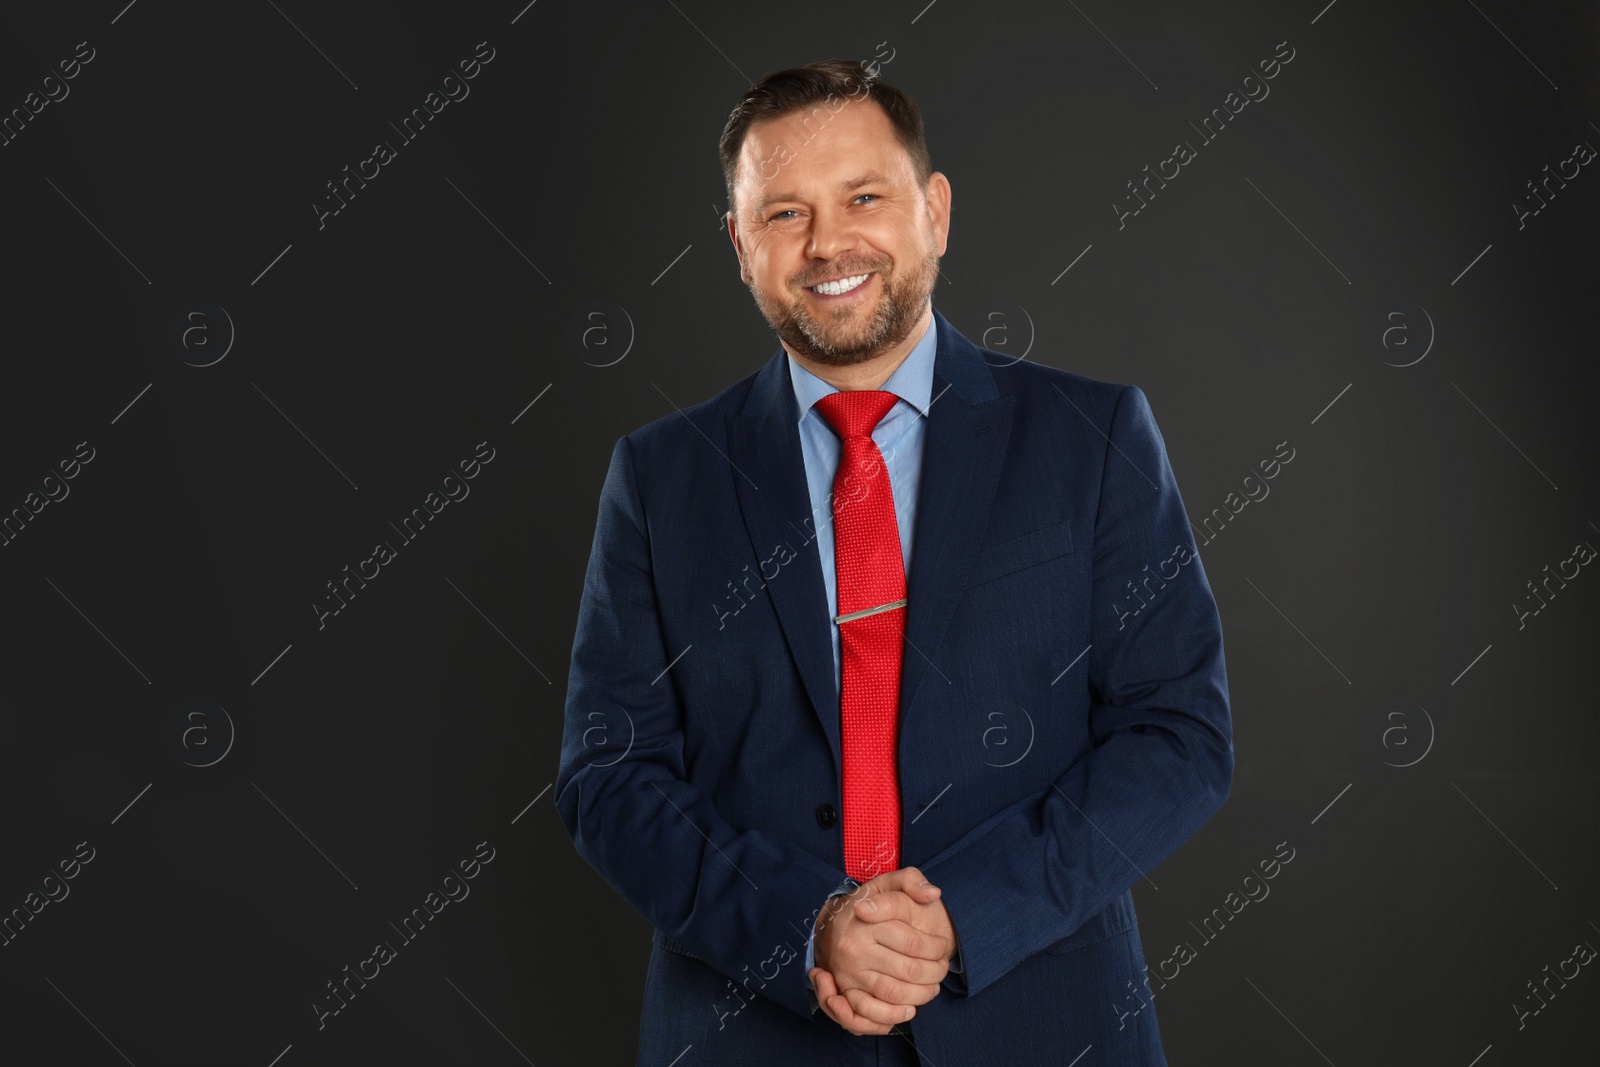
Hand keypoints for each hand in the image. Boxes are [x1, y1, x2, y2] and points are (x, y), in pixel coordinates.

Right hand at [809, 866, 956, 1035]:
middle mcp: (854, 949)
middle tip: (942, 968)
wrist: (834, 924)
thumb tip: (933, 894)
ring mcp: (848, 973)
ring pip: (896, 994)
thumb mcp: (888, 883)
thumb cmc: (869, 904)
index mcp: (866, 921)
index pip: (913, 942)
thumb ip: (912, 880)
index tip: (944, 946)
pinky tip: (910, 1008)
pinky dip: (894, 1015)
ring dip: (922, 995)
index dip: (937, 948)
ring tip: (932, 986)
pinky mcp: (845, 992)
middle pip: (910, 971)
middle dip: (936, 973)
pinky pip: (871, 1013)